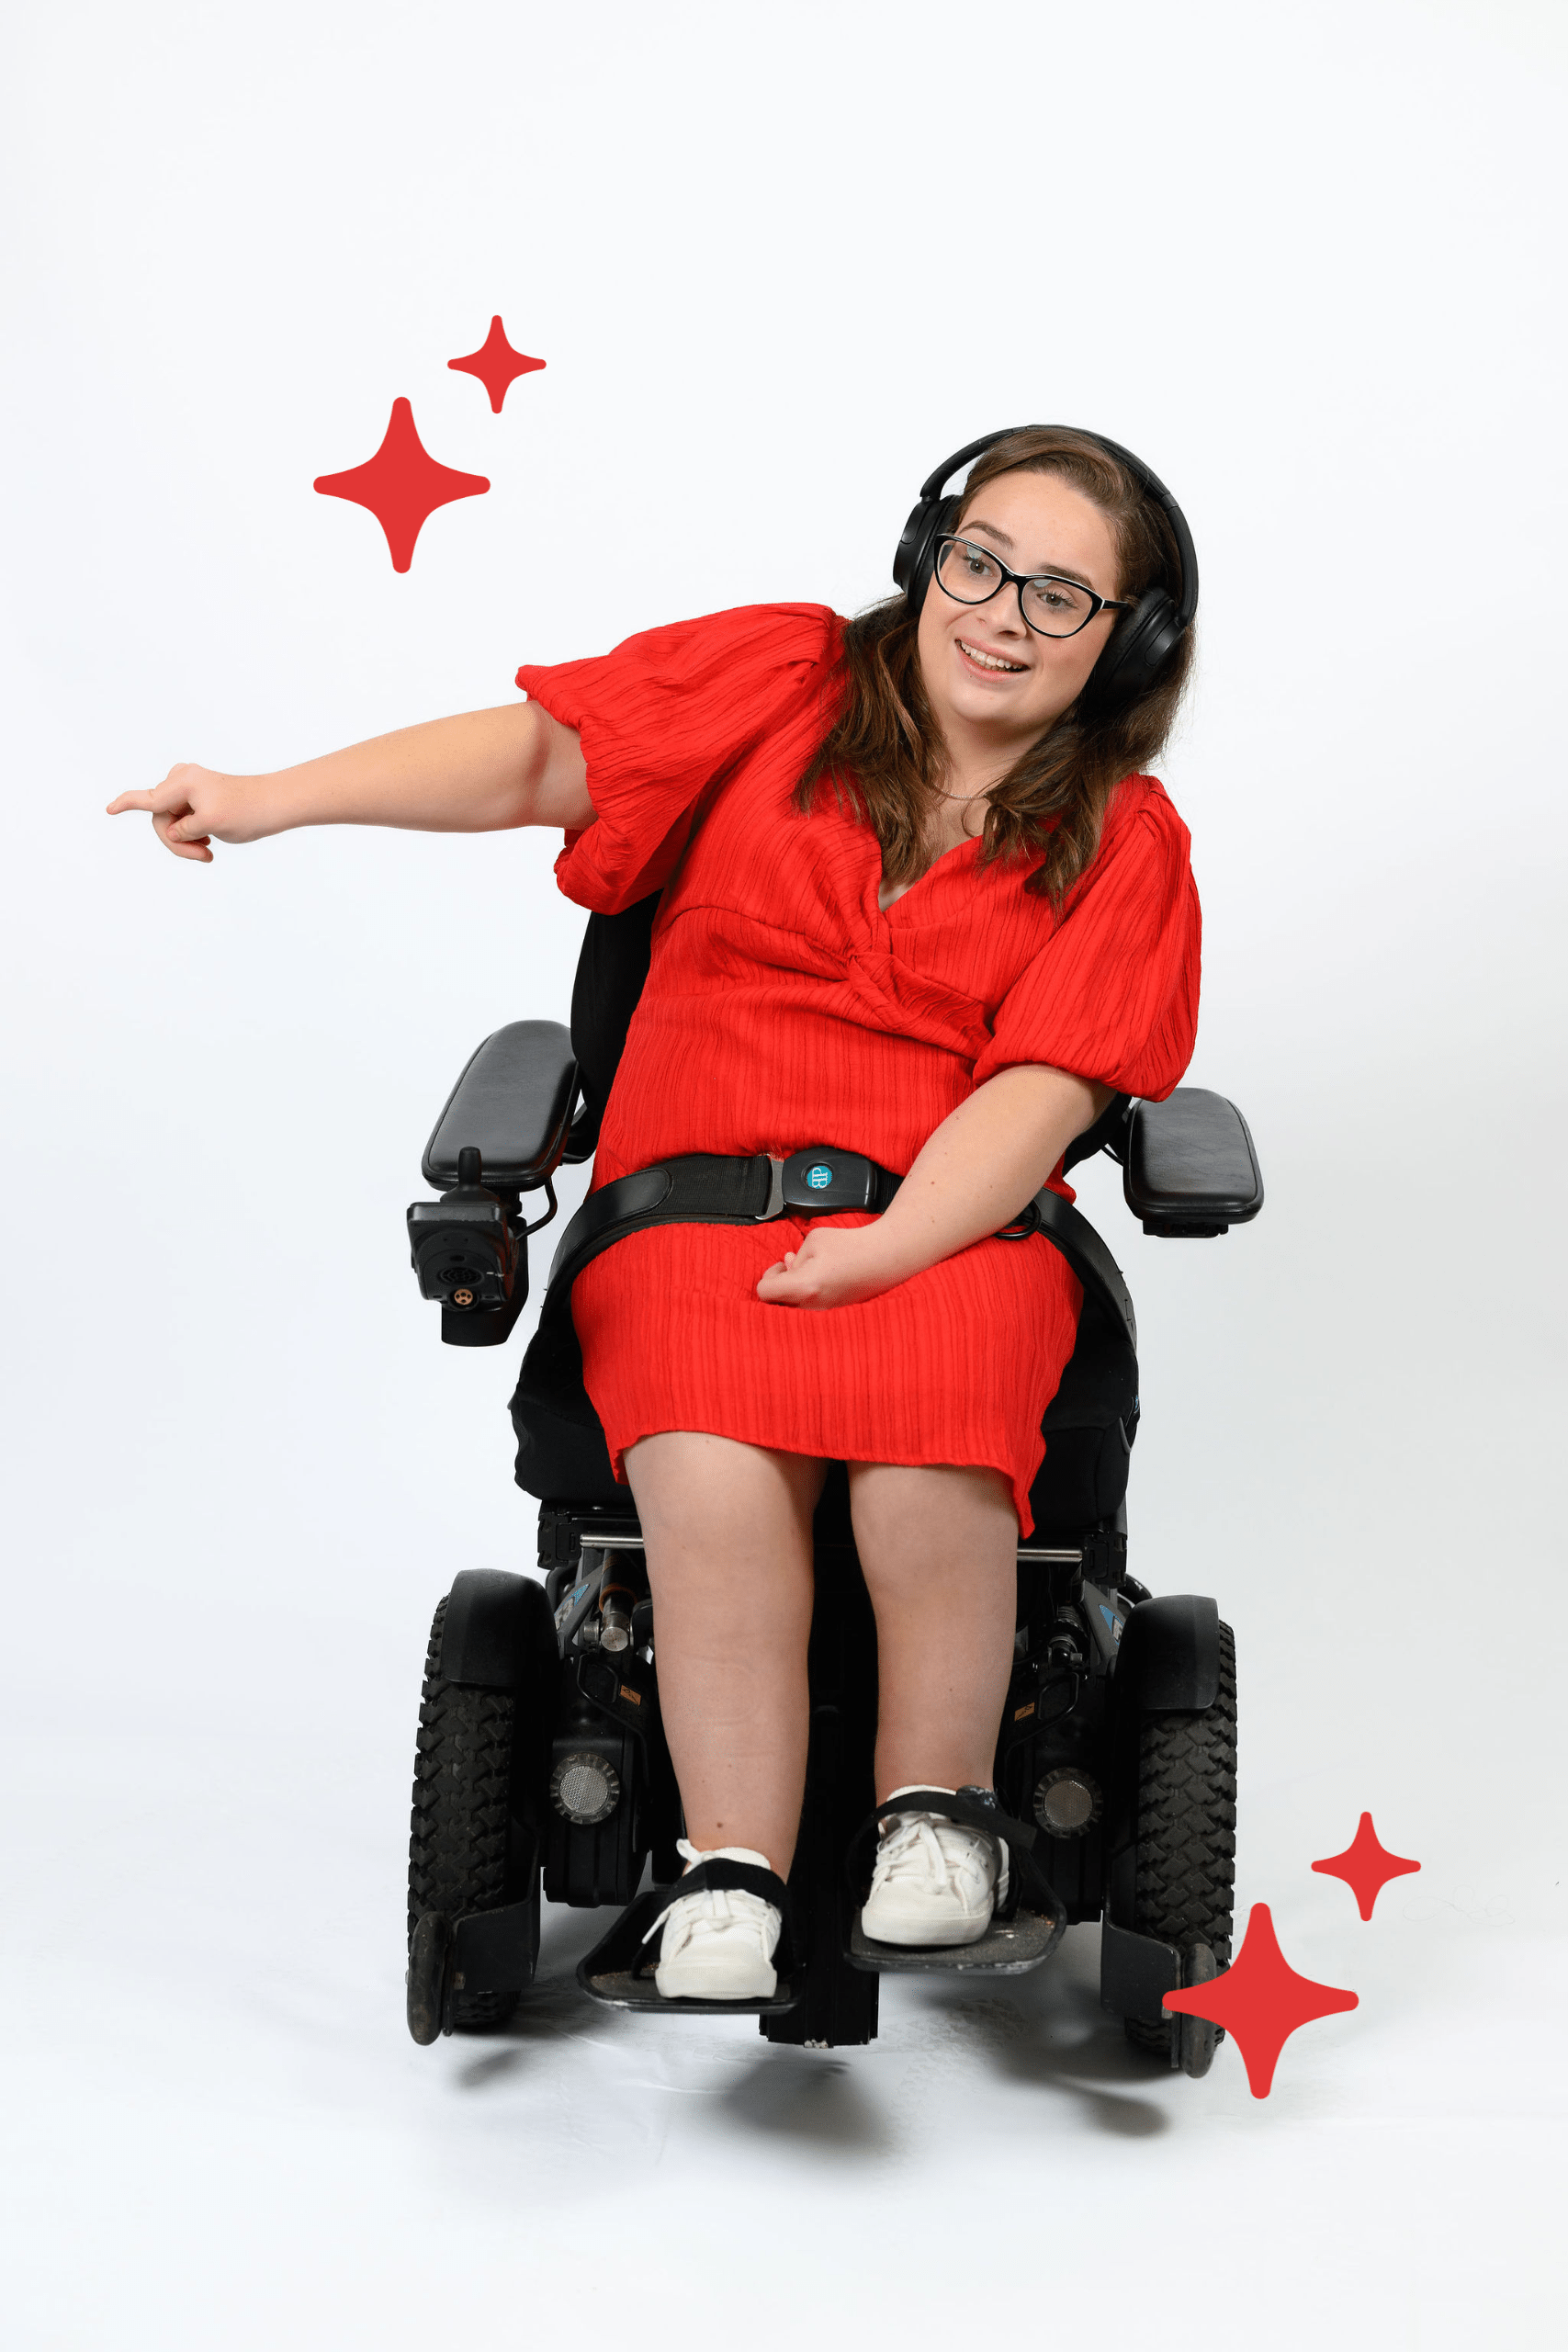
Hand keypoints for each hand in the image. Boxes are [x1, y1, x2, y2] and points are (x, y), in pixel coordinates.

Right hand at [106, 764, 276, 862]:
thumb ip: (182, 831)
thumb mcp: (210, 825)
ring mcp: (189, 787)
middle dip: (176, 841)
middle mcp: (182, 779)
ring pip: (171, 822)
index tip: (108, 810)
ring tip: (208, 851)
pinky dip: (192, 834)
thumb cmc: (247, 811)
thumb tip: (172, 832)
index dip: (125, 805)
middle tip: (204, 857)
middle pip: (160, 818)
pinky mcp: (197, 797)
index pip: (147, 798)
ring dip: (186, 840)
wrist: (275, 804)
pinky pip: (182, 820)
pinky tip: (208, 843)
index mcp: (182, 782)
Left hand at [755, 1221, 911, 1310]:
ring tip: (809, 1268)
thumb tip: (789, 1266)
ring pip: (794, 1306)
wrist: (886, 1257)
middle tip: (791, 1265)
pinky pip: (812, 1306)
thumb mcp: (813, 1240)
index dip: (769, 1276)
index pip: (765, 1292)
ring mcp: (824, 1311)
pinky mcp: (835, 1311)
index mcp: (803, 1286)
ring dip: (795, 1287)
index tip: (779, 1265)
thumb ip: (795, 1256)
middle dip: (781, 1283)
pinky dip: (810, 1292)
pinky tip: (821, 1276)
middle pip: (778, 1303)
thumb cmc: (852, 1247)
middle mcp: (812, 1305)